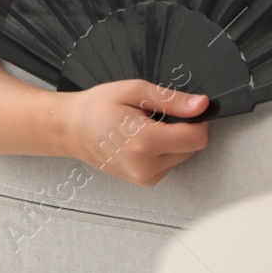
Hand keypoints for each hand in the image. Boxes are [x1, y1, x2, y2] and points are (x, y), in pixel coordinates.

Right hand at [55, 80, 210, 186]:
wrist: (71, 129)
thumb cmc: (96, 108)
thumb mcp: (135, 91)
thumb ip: (172, 99)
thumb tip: (201, 105)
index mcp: (144, 143)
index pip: (197, 138)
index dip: (198, 120)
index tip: (185, 109)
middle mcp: (146, 166)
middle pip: (192, 147)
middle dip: (182, 128)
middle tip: (155, 116)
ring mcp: (144, 177)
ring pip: (183, 156)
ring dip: (173, 140)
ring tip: (145, 127)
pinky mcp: (144, 181)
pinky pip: (170, 163)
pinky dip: (164, 150)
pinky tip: (142, 139)